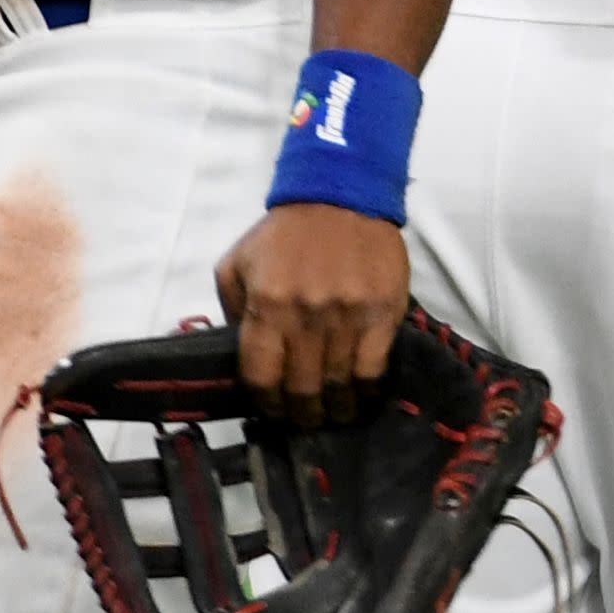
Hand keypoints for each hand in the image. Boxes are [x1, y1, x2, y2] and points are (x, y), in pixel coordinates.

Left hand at [215, 202, 408, 419]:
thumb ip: (231, 308)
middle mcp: (307, 314)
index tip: (273, 409)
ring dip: (335, 408)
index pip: (262, 375)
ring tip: (335, 413)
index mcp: (267, 304)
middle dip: (302, 413)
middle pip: (302, 387)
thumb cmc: (285, 232)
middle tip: (305, 418)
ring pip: (339, 383)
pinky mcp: (383, 311)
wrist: (341, 194)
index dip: (266, 403)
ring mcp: (348, 314)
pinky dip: (366, 389)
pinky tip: (362, 394)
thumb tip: (240, 354)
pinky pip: (373, 367)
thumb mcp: (237, 262)